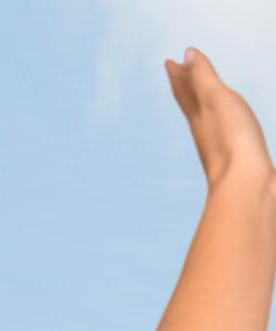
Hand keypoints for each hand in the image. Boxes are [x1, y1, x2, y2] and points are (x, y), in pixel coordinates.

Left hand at [165, 47, 275, 193]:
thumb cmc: (232, 142)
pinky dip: (222, 124)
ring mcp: (220, 148)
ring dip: (202, 106)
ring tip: (201, 99)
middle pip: (193, 105)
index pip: (186, 90)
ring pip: (208, 121)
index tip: (170, 63)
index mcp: (199, 115)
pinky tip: (224, 129)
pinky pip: (225, 135)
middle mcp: (206, 132)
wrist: (247, 187)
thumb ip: (202, 77)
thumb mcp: (215, 98)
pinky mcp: (237, 159)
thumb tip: (186, 56)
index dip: (179, 74)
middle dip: (186, 88)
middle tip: (178, 74)